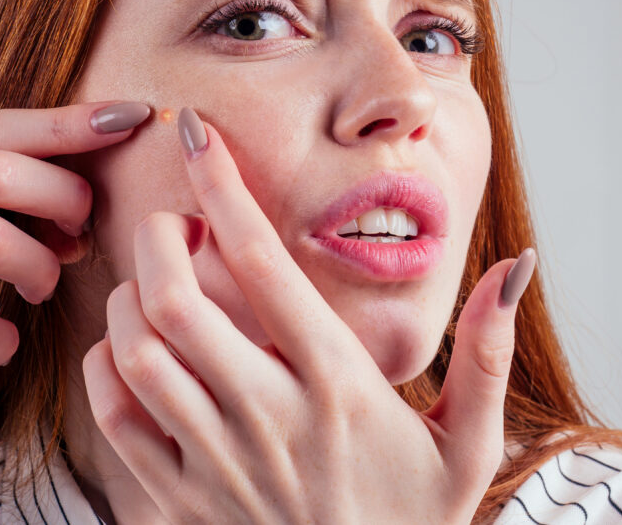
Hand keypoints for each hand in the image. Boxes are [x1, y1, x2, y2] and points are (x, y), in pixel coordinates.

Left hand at [82, 108, 534, 523]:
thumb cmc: (413, 517)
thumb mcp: (471, 442)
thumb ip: (489, 352)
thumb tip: (514, 267)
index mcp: (337, 385)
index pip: (262, 263)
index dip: (222, 186)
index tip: (197, 135)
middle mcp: (267, 417)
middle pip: (174, 300)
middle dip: (159, 236)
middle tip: (176, 222)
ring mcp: (215, 461)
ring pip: (136, 352)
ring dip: (128, 297)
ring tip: (154, 284)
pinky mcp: (179, 499)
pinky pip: (116, 415)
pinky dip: (106, 365)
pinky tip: (134, 350)